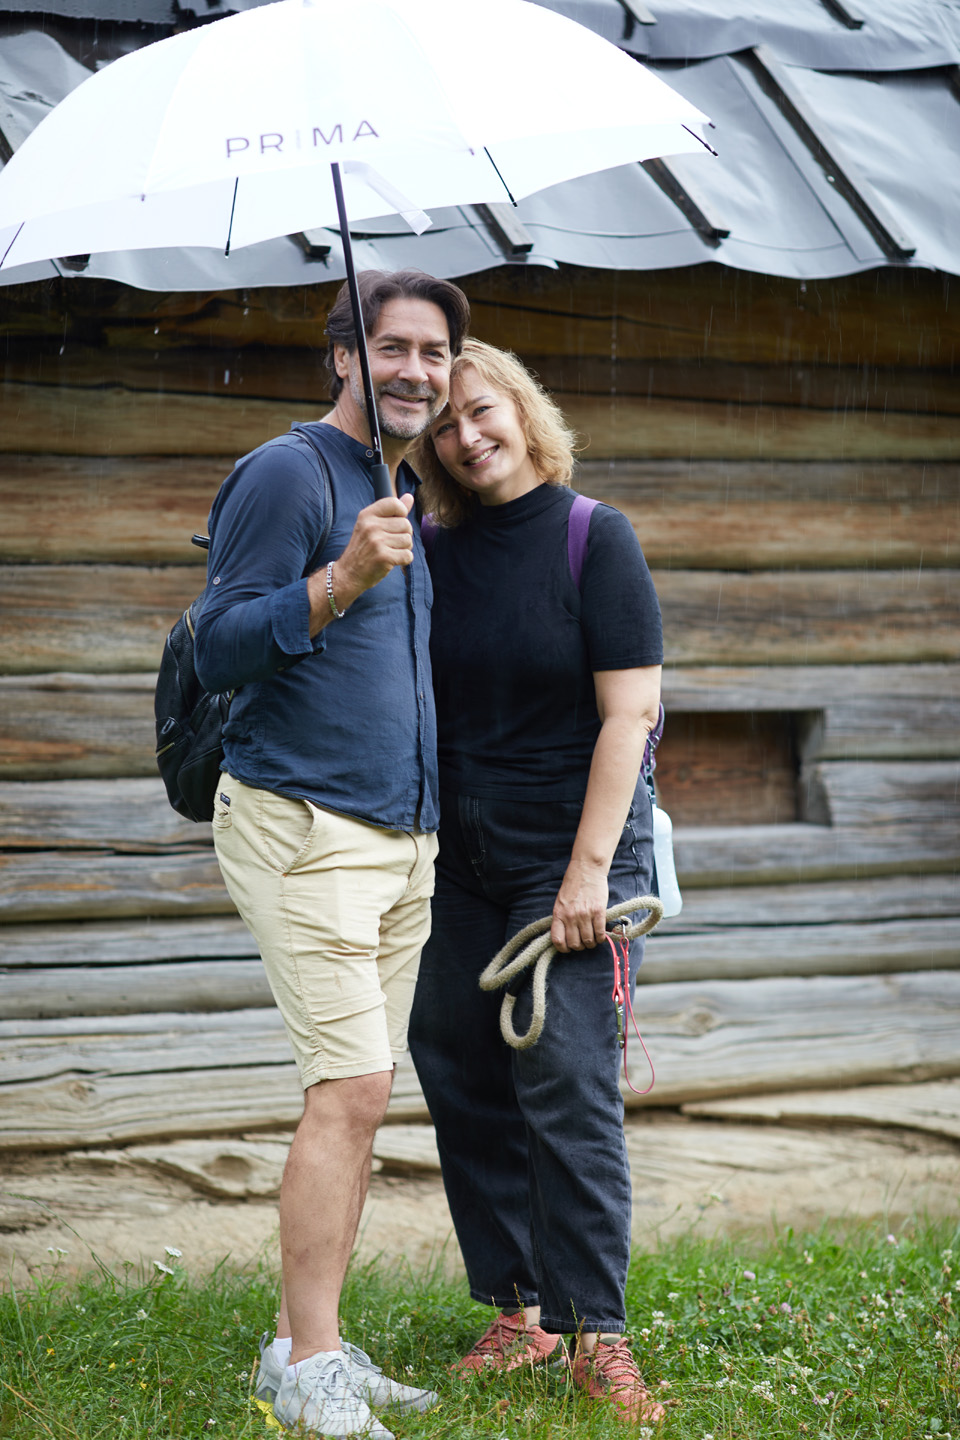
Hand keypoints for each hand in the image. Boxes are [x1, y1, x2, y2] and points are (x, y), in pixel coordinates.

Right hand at [313, 494, 414, 615]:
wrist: (348, 574)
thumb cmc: (363, 549)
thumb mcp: (372, 526)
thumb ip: (392, 512)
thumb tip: (409, 497)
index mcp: (367, 515)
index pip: (394, 503)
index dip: (401, 513)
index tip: (395, 524)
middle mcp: (371, 526)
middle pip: (406, 524)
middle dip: (403, 535)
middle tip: (390, 544)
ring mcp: (377, 542)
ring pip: (408, 540)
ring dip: (404, 548)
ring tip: (390, 552)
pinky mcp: (383, 557)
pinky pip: (408, 555)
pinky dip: (404, 560)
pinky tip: (392, 561)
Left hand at [550, 859, 608, 952]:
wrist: (587, 869)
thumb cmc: (573, 884)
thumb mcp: (560, 901)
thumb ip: (561, 917)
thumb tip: (565, 936)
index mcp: (559, 914)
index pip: (558, 940)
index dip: (564, 948)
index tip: (569, 947)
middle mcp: (570, 916)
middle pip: (575, 944)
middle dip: (580, 946)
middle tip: (583, 942)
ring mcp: (585, 915)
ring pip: (588, 941)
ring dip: (591, 943)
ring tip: (593, 939)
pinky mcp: (598, 912)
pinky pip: (600, 933)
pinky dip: (601, 938)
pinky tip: (600, 935)